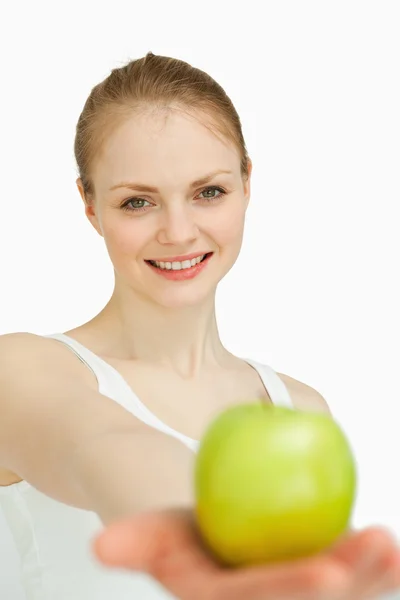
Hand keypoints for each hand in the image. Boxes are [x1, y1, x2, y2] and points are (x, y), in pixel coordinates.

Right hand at [93, 509, 399, 599]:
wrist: (214, 542)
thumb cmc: (188, 536)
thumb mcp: (157, 534)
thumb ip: (134, 543)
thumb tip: (100, 546)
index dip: (293, 591)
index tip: (328, 571)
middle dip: (353, 586)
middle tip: (378, 543)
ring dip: (376, 579)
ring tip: (392, 547)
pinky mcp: (322, 591)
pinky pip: (357, 587)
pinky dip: (383, 574)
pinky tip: (397, 557)